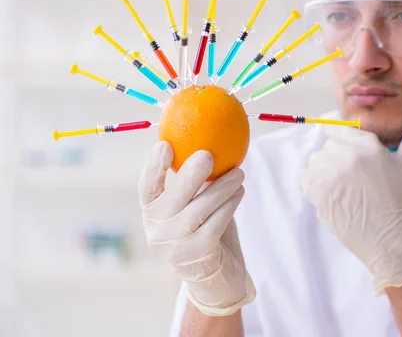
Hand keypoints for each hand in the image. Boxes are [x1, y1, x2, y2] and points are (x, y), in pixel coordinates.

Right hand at [138, 141, 255, 315]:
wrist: (216, 276)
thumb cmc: (205, 228)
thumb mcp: (194, 204)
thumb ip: (195, 180)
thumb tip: (211, 139)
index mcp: (152, 212)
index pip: (147, 187)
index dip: (153, 166)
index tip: (164, 145)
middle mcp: (158, 231)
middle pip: (173, 199)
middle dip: (190, 174)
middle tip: (208, 154)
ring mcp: (176, 246)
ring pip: (200, 210)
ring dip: (222, 187)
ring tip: (239, 173)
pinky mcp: (199, 254)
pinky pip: (216, 223)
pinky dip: (230, 204)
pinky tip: (239, 191)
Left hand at [298, 119, 401, 294]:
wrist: (390, 240)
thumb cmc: (401, 204)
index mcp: (368, 145)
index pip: (341, 129)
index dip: (340, 140)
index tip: (344, 153)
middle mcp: (347, 155)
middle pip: (328, 148)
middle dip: (337, 161)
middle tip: (353, 183)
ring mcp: (330, 173)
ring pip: (315, 163)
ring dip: (323, 174)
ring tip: (343, 191)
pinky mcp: (317, 191)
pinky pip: (304, 180)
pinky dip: (311, 187)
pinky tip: (329, 197)